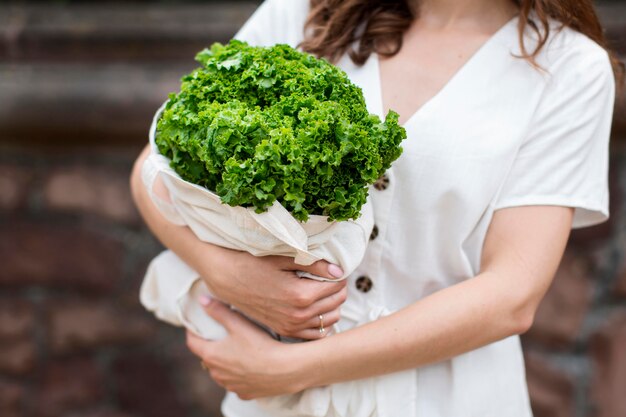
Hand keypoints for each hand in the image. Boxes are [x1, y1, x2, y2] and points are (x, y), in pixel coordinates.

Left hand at [187, 297, 307, 399]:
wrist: (285, 369)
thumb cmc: (260, 345)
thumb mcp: (238, 324)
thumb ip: (219, 311)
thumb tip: (202, 300)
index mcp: (211, 355)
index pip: (193, 343)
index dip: (192, 332)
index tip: (195, 326)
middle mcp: (217, 374)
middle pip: (207, 358)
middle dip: (211, 347)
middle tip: (219, 336)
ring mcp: (230, 385)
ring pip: (221, 373)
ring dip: (224, 363)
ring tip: (236, 351)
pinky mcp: (244, 393)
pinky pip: (236, 383)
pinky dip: (239, 376)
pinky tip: (250, 367)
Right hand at [203, 248, 347, 339]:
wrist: (227, 279)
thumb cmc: (254, 263)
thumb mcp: (284, 259)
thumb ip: (314, 265)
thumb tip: (338, 271)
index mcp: (301, 295)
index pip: (337, 286)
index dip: (339, 275)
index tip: (334, 269)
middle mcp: (298, 315)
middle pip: (336, 302)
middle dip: (338, 289)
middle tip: (332, 278)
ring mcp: (291, 326)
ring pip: (330, 319)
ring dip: (333, 305)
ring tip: (325, 291)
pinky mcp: (285, 330)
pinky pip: (316, 334)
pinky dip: (322, 322)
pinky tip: (318, 309)